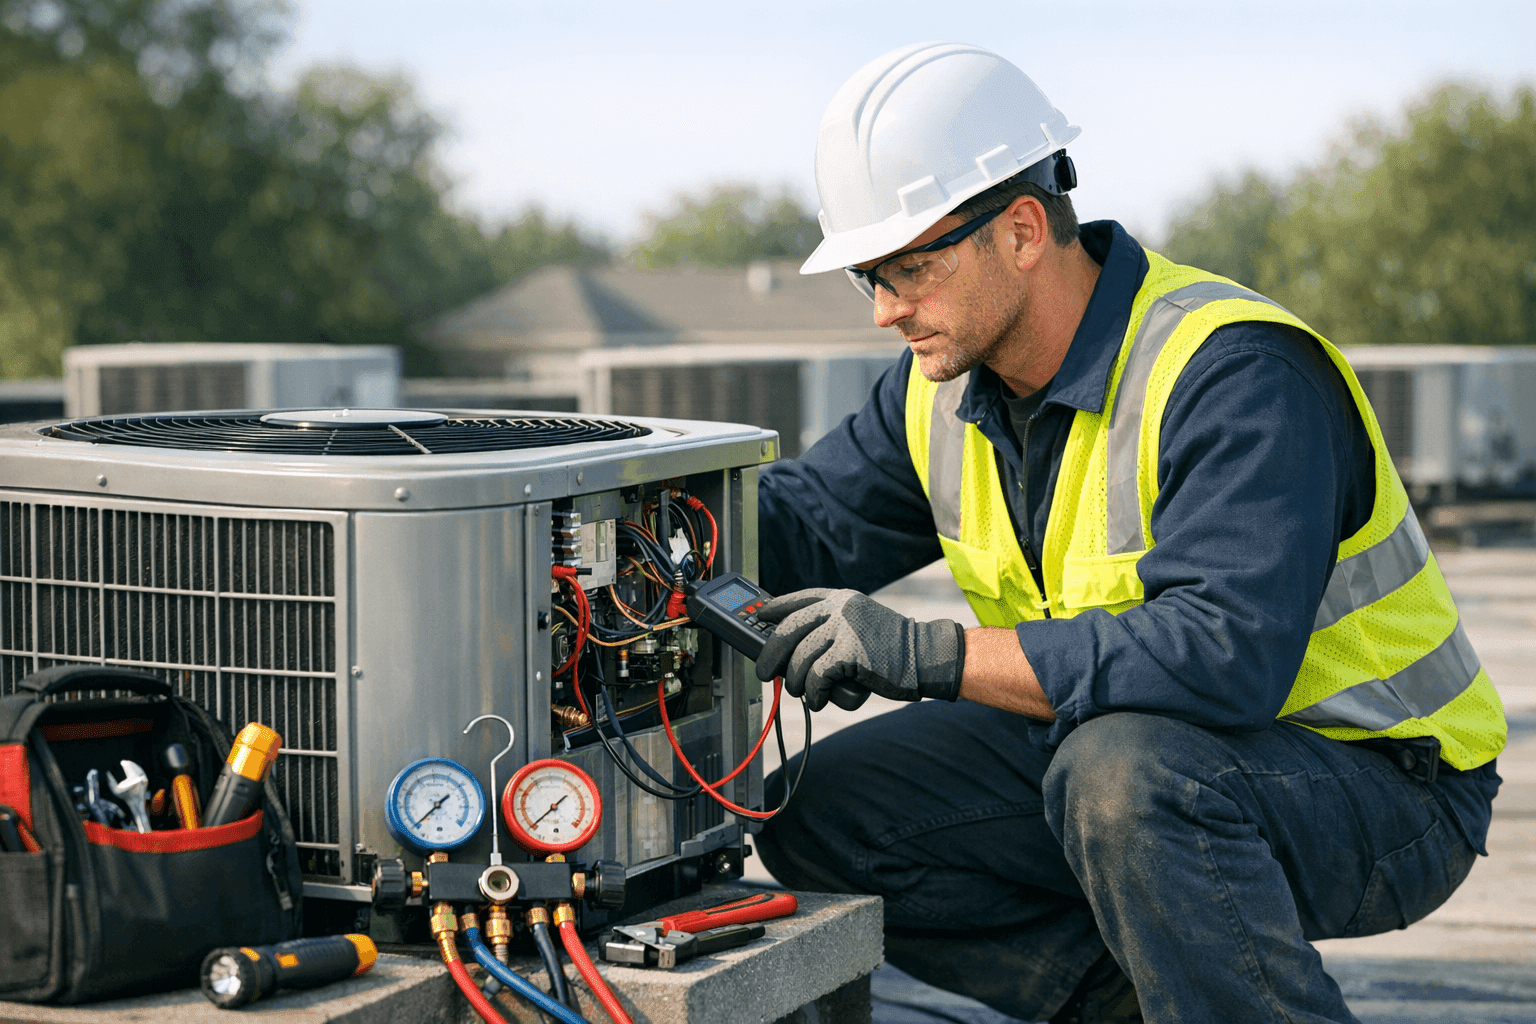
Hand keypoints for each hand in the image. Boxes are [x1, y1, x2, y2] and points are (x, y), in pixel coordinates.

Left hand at [753, 589, 965, 710]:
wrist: (925, 656)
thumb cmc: (892, 648)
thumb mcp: (859, 625)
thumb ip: (831, 628)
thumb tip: (791, 651)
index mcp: (840, 599)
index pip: (797, 599)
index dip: (774, 608)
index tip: (759, 617)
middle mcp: (839, 608)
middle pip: (788, 630)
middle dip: (770, 655)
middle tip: (765, 673)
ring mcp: (845, 628)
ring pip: (799, 659)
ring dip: (796, 682)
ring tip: (804, 692)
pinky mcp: (851, 652)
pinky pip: (816, 677)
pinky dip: (814, 694)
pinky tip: (819, 699)